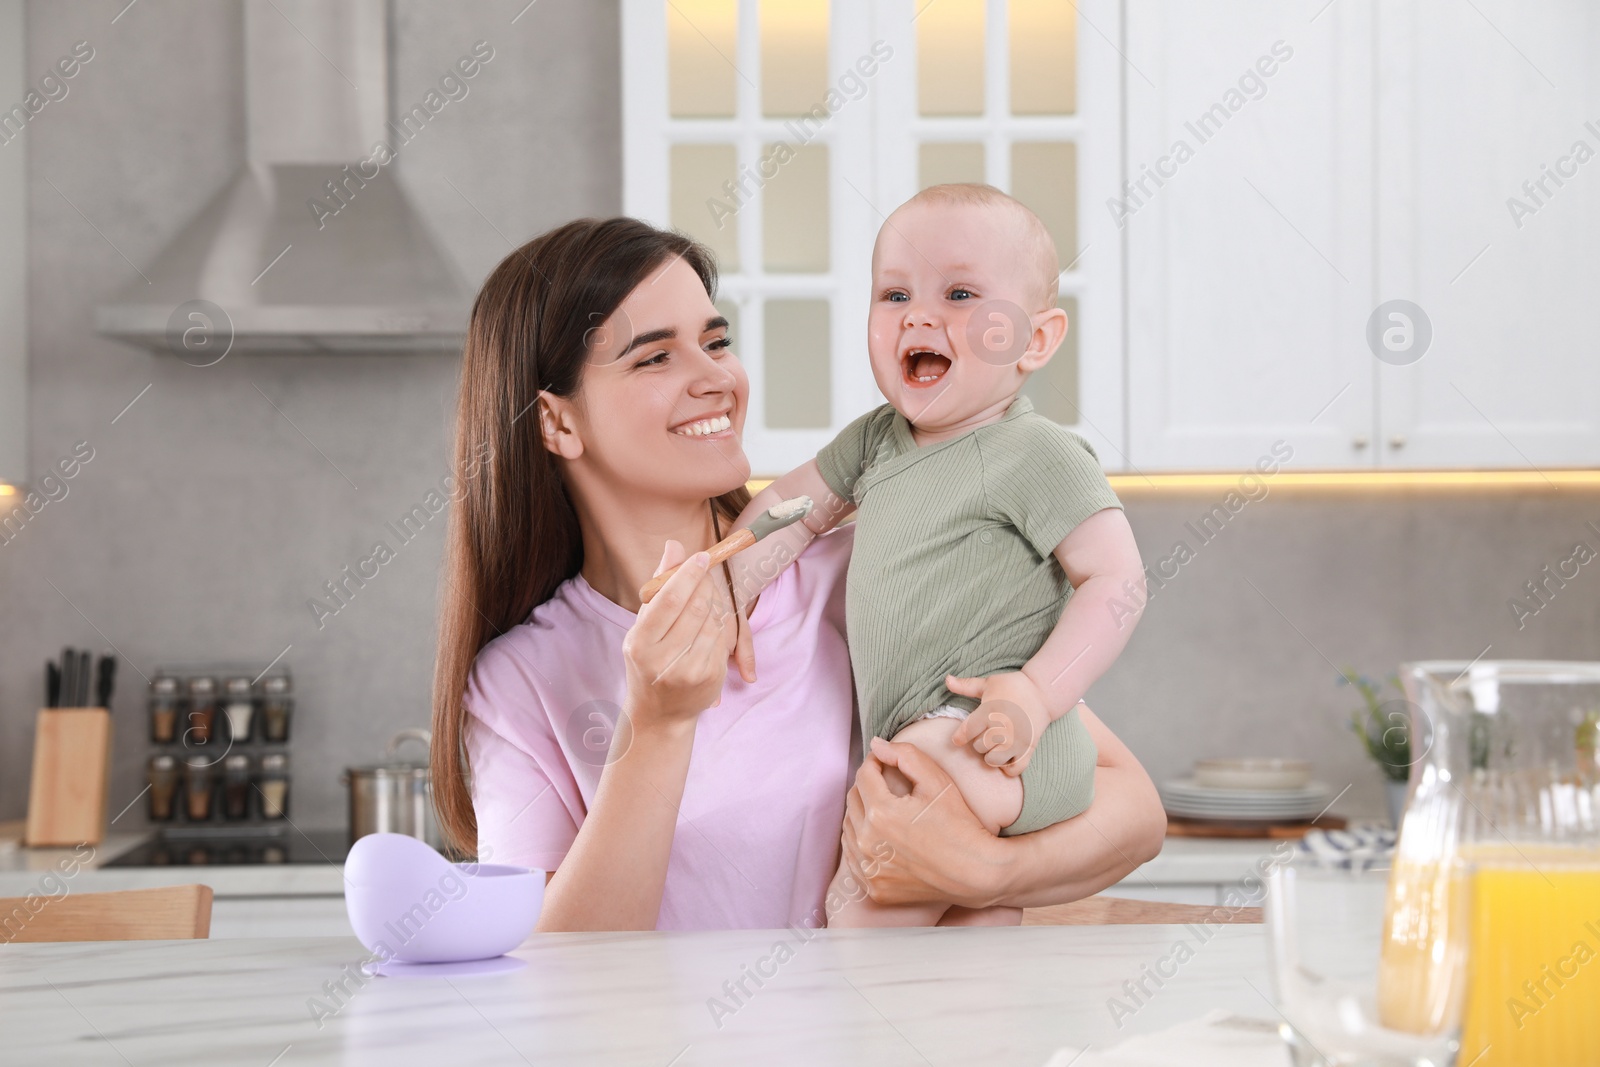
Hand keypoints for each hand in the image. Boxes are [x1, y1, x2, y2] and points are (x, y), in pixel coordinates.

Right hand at [621, 540, 737, 730]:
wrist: (659, 713)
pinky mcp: (711, 680)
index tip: (701, 557)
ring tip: (706, 598)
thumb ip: (659, 587)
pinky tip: (710, 624)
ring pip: (713, 622)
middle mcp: (663, 661)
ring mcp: (689, 673)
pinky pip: (723, 639)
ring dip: (714, 603)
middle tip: (706, 572)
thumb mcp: (644, 626)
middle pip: (695, 608)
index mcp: (640, 644)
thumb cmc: (648, 660)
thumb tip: (674, 546)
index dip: (688, 576)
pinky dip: (720, 626)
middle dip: (705, 584)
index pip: (669, 601)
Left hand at [840, 737, 1003, 908]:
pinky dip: (862, 843)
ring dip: (862, 813)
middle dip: (868, 786)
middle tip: (889, 785)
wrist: (976, 872)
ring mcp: (869, 870)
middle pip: (853, 800)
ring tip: (887, 810)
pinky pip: (854, 858)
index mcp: (880, 812)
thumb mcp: (937, 781)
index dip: (876, 763)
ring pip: (849, 828)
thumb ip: (904, 756)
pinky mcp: (874, 889)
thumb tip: (875, 745)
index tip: (887, 763)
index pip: (864, 775)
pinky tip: (882, 838)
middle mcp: (867, 842)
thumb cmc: (960, 824)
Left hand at [946, 671, 1052, 776]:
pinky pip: (1014, 769)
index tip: (958, 739)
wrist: (1043, 691)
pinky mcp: (1028, 749)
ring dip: (991, 755)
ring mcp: (1016, 740)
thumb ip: (966, 685)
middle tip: (985, 735)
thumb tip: (947, 680)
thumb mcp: (989, 682)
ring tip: (994, 747)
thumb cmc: (1013, 686)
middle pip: (979, 747)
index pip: (967, 732)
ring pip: (993, 760)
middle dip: (978, 743)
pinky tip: (1006, 757)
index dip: (959, 738)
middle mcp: (1002, 728)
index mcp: (990, 712)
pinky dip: (1008, 767)